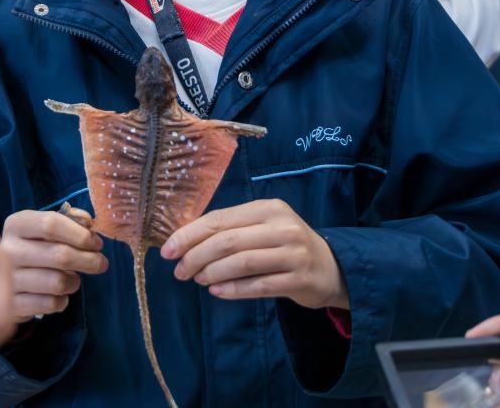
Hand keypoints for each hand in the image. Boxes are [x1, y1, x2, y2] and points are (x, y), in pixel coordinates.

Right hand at [0, 208, 106, 322]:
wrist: (6, 278)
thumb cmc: (35, 247)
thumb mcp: (47, 228)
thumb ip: (70, 220)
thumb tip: (88, 222)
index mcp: (16, 224)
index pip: (51, 224)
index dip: (80, 234)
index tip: (96, 243)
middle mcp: (8, 250)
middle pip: (59, 255)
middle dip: (88, 260)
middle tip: (101, 263)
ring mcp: (8, 279)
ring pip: (57, 282)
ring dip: (74, 282)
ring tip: (74, 279)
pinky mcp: (13, 304)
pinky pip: (50, 304)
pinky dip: (62, 301)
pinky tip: (59, 294)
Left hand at [161, 199, 346, 309]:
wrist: (332, 267)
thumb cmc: (286, 244)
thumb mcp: (263, 226)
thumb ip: (232, 229)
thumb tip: (185, 241)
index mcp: (268, 208)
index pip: (220, 219)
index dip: (189, 234)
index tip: (167, 250)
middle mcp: (282, 227)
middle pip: (228, 241)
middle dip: (196, 256)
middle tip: (180, 271)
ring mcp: (293, 253)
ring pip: (241, 263)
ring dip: (212, 273)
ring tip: (197, 280)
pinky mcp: (299, 279)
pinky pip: (258, 285)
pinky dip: (233, 290)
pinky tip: (217, 292)